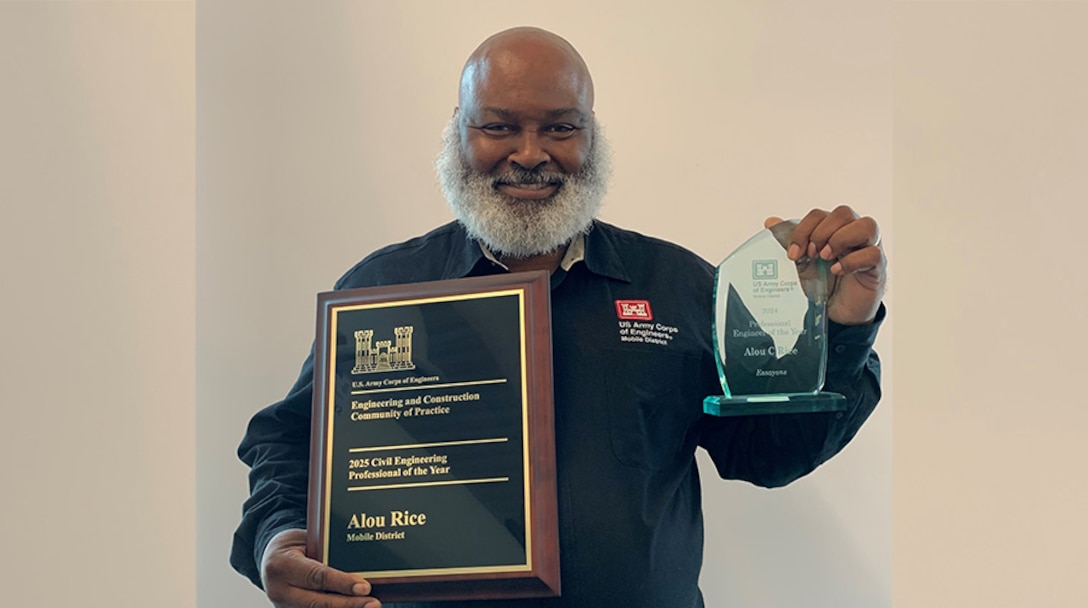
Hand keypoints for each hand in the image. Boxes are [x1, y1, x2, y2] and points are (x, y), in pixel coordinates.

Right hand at [261, 529, 381, 607]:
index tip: (364, 586)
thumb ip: (325, 554)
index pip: (316, 576)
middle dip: (348, 604)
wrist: (268, 560)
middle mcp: (279, 590)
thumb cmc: (292, 547)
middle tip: (373, 603)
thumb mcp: (304, 541)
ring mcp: (283, 607)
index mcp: (281, 566)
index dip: (341, 583)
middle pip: (318, 602)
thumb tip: (358, 566)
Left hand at [765, 206, 885, 324]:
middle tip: (811, 255)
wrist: (837, 314)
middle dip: (821, 232)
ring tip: (825, 258)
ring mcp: (869, 247)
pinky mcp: (877, 266)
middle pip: (843, 212)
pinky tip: (837, 271)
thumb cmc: (823, 284)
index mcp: (834, 229)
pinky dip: (852, 261)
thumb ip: (789, 242)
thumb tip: (770, 221)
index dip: (804, 229)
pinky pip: (873, 253)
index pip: (820, 214)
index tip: (793, 253)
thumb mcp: (802, 263)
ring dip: (840, 239)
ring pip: (866, 225)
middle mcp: (853, 233)